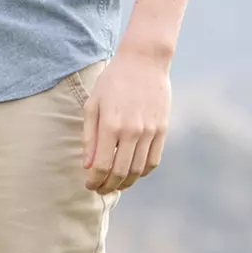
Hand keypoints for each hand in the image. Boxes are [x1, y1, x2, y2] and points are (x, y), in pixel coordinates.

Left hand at [81, 48, 169, 193]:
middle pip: (120, 172)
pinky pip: (153, 160)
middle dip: (108, 186)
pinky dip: (142, 172)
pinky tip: (132, 173)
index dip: (94, 180)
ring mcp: (150, 132)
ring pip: (138, 170)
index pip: (102, 165)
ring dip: (125, 183)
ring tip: (114, 185)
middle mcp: (132, 131)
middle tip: (99, 190)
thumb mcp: (93, 104)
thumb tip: (88, 166)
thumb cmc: (112, 81)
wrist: (144, 62)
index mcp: (111, 125)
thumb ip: (89, 137)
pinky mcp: (162, 130)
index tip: (88, 185)